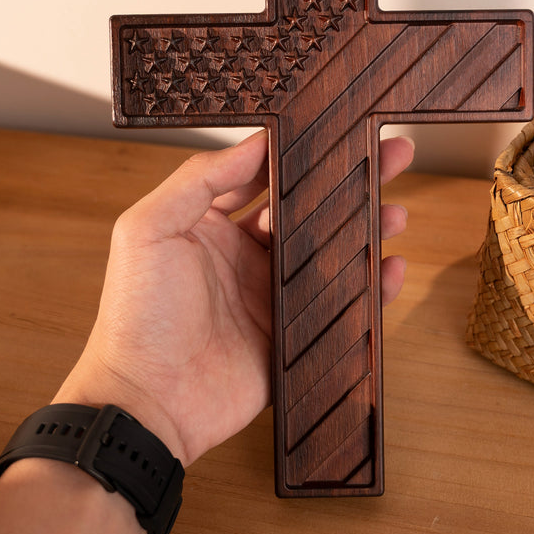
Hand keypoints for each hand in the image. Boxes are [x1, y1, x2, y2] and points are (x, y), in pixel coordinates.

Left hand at [54, 130, 413, 465]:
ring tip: (395, 208)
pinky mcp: (293, 333)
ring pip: (330, 252)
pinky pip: (340, 303)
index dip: (297, 153)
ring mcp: (272, 295)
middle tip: (385, 157)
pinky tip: (391, 266)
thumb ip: (199, 180)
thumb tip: (254, 142)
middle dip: (345, 182)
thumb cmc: (138, 316)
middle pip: (306, 209)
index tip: (331, 129)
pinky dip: (370, 285)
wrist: (149, 404)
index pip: (263, 176)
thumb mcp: (150, 230)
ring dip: (364, 228)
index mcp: (211, 225)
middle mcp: (246, 255)